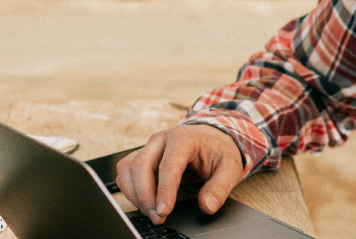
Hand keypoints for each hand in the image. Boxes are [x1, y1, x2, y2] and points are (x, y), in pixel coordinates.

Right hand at [115, 124, 244, 224]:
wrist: (211, 138)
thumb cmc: (218, 151)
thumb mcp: (230, 168)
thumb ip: (219, 188)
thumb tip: (207, 206)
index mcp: (183, 138)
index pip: (167, 166)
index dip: (163, 191)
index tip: (163, 211)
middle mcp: (161, 139)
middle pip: (140, 166)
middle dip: (145, 196)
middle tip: (157, 217)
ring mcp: (148, 146)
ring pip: (128, 168)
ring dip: (135, 194)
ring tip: (151, 212)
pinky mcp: (141, 155)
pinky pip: (125, 171)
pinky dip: (130, 190)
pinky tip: (145, 202)